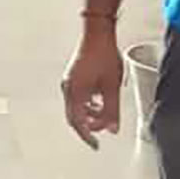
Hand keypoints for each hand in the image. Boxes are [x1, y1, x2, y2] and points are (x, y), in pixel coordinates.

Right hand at [62, 21, 122, 149]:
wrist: (97, 32)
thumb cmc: (104, 55)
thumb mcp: (112, 87)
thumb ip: (112, 110)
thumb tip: (112, 129)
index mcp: (74, 93)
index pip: (78, 123)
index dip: (88, 136)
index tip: (96, 146)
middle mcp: (68, 88)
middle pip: (75, 116)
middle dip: (89, 125)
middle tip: (103, 130)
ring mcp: (69, 81)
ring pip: (76, 106)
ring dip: (90, 114)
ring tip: (105, 114)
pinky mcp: (73, 76)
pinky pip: (78, 96)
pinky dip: (88, 103)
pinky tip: (100, 101)